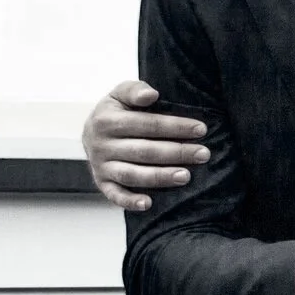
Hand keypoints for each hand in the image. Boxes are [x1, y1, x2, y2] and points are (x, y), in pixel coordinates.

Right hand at [85, 79, 209, 211]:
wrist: (91, 130)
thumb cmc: (116, 111)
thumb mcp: (120, 93)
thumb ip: (134, 90)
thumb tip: (151, 94)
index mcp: (106, 120)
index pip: (147, 124)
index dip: (175, 127)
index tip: (200, 130)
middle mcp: (101, 145)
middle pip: (144, 150)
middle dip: (176, 152)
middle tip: (203, 154)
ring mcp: (100, 166)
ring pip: (132, 174)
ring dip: (160, 177)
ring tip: (186, 176)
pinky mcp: (102, 182)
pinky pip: (114, 195)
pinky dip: (129, 201)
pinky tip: (148, 204)